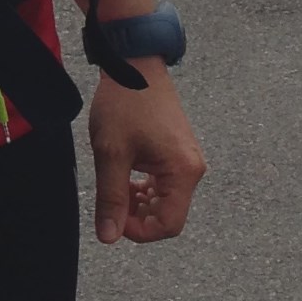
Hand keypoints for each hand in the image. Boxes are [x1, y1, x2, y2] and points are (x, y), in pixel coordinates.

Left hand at [88, 64, 205, 245]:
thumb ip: (111, 197)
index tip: (113, 219)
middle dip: (139, 216)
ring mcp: (187, 159)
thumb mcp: (112, 152)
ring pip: (165, 200)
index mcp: (183, 171)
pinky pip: (165, 183)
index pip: (169, 225)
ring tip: (115, 184)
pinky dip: (144, 187)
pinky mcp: (177, 151)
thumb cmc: (124, 103)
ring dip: (140, 201)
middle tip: (111, 200)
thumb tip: (108, 237)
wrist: (134, 63)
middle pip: (169, 214)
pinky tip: (125, 176)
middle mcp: (192, 168)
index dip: (140, 231)